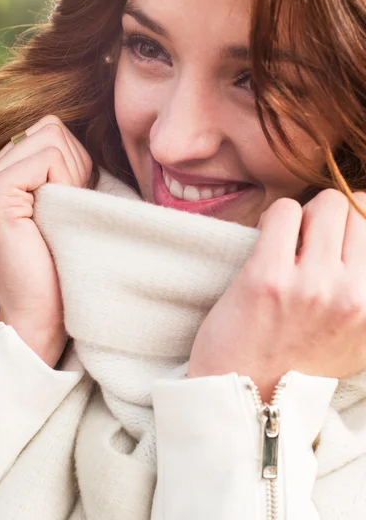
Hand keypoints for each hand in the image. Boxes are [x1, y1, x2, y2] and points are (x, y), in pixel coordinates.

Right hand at [0, 115, 91, 366]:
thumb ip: (65, 168)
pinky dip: (65, 181)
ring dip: (72, 173)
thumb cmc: (60, 265)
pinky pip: (46, 158)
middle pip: (51, 128)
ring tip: (62, 212)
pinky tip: (56, 213)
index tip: (74, 200)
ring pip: (52, 138)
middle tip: (70, 207)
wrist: (39, 314)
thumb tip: (89, 134)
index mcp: (0, 174)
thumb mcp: (64, 205)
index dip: (75, 160)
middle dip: (75, 163)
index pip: (48, 130)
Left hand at [188, 190, 365, 401]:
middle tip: (310, 238)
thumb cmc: (299, 366)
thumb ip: (365, 296)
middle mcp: (353, 296)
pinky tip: (268, 241)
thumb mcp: (357, 341)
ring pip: (324, 203)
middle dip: (331, 216)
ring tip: (289, 241)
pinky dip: (275, 219)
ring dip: (304, 216)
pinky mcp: (267, 277)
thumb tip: (362, 244)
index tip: (336, 236)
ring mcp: (311, 286)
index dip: (355, 225)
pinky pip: (283, 211)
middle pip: (356, 207)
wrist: (246, 399)